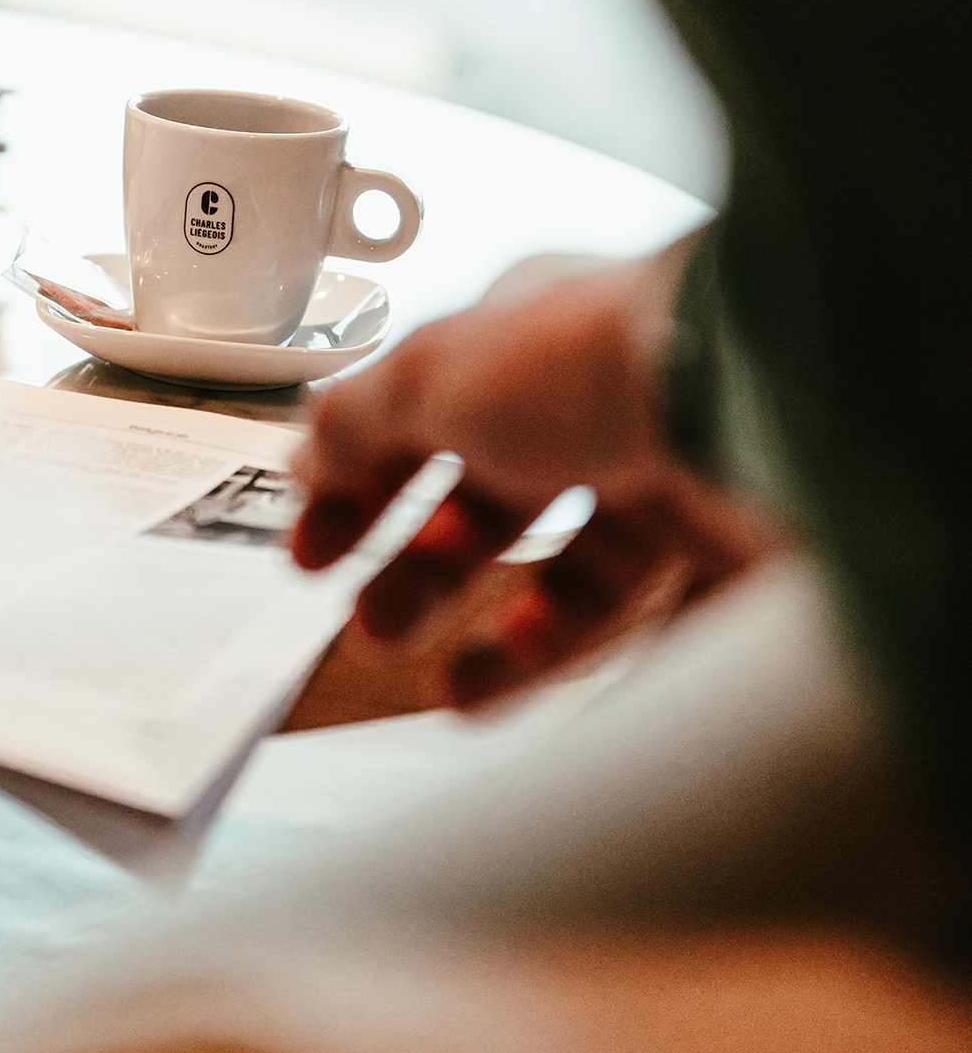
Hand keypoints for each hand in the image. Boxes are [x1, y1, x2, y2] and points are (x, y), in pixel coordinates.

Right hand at [289, 239, 781, 709]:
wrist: (745, 395)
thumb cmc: (592, 356)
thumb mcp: (434, 375)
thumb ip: (359, 419)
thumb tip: (307, 450)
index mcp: (527, 342)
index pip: (426, 413)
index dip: (361, 482)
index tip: (310, 548)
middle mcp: (602, 406)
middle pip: (499, 502)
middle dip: (425, 570)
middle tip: (373, 623)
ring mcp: (675, 479)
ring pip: (579, 578)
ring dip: (503, 639)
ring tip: (452, 689)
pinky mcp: (737, 555)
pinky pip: (668, 633)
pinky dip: (610, 677)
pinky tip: (557, 711)